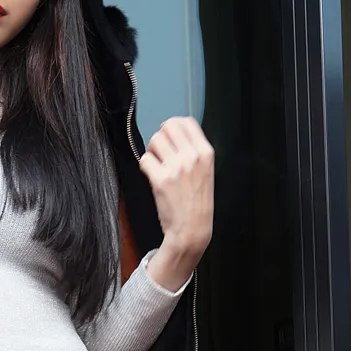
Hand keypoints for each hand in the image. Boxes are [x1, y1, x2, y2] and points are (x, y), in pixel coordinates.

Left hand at [139, 115, 214, 270]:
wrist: (192, 229)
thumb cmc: (197, 202)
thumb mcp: (206, 171)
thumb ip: (193, 151)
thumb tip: (175, 134)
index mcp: (206, 153)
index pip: (187, 122)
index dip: (174, 125)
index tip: (170, 134)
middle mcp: (192, 157)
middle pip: (169, 126)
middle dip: (161, 136)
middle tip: (161, 151)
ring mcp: (176, 168)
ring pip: (155, 140)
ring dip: (152, 150)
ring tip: (157, 164)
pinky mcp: (160, 180)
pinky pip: (145, 160)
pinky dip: (145, 167)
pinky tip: (152, 176)